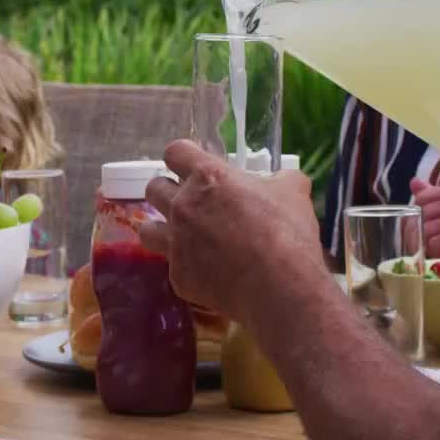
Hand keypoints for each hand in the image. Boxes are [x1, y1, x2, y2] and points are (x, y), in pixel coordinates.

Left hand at [140, 140, 319, 322]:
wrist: (279, 287)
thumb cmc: (287, 232)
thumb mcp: (293, 192)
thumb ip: (282, 180)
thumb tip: (285, 180)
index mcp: (208, 178)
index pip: (176, 152)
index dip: (183, 156)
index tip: (192, 164)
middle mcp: (183, 207)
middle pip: (154, 188)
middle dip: (168, 191)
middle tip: (191, 203)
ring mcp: (176, 243)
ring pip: (146, 229)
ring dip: (161, 228)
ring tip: (181, 236)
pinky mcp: (178, 276)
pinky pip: (173, 267)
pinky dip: (188, 268)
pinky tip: (208, 274)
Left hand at [409, 179, 439, 258]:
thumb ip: (435, 199)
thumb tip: (414, 182)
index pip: (422, 197)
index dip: (418, 217)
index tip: (430, 230)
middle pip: (421, 213)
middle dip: (422, 234)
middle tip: (438, 246)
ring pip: (426, 229)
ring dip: (431, 246)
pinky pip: (434, 243)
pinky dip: (439, 254)